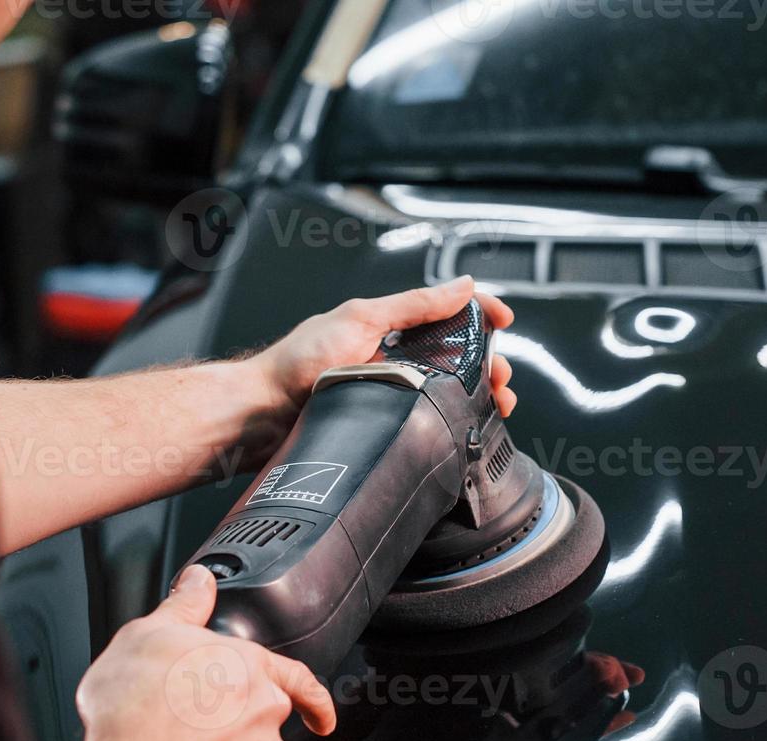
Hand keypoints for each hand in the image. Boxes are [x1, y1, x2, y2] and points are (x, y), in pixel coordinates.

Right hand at [72, 564, 337, 740]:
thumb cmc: (141, 701)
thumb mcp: (151, 632)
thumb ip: (183, 606)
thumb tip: (198, 581)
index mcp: (249, 666)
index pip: (298, 678)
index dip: (314, 699)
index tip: (324, 717)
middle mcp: (265, 711)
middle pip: (260, 719)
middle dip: (233, 728)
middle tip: (187, 729)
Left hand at [250, 276, 517, 420]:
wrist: (262, 414)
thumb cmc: (297, 365)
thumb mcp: (361, 319)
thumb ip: (413, 304)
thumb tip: (462, 285)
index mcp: (389, 327)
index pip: (447, 313)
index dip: (481, 313)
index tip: (504, 321)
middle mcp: (393, 358)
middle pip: (457, 357)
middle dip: (490, 364)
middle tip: (502, 380)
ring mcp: (390, 393)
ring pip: (449, 392)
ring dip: (479, 396)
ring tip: (494, 407)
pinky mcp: (384, 425)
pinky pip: (428, 422)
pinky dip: (454, 423)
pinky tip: (468, 430)